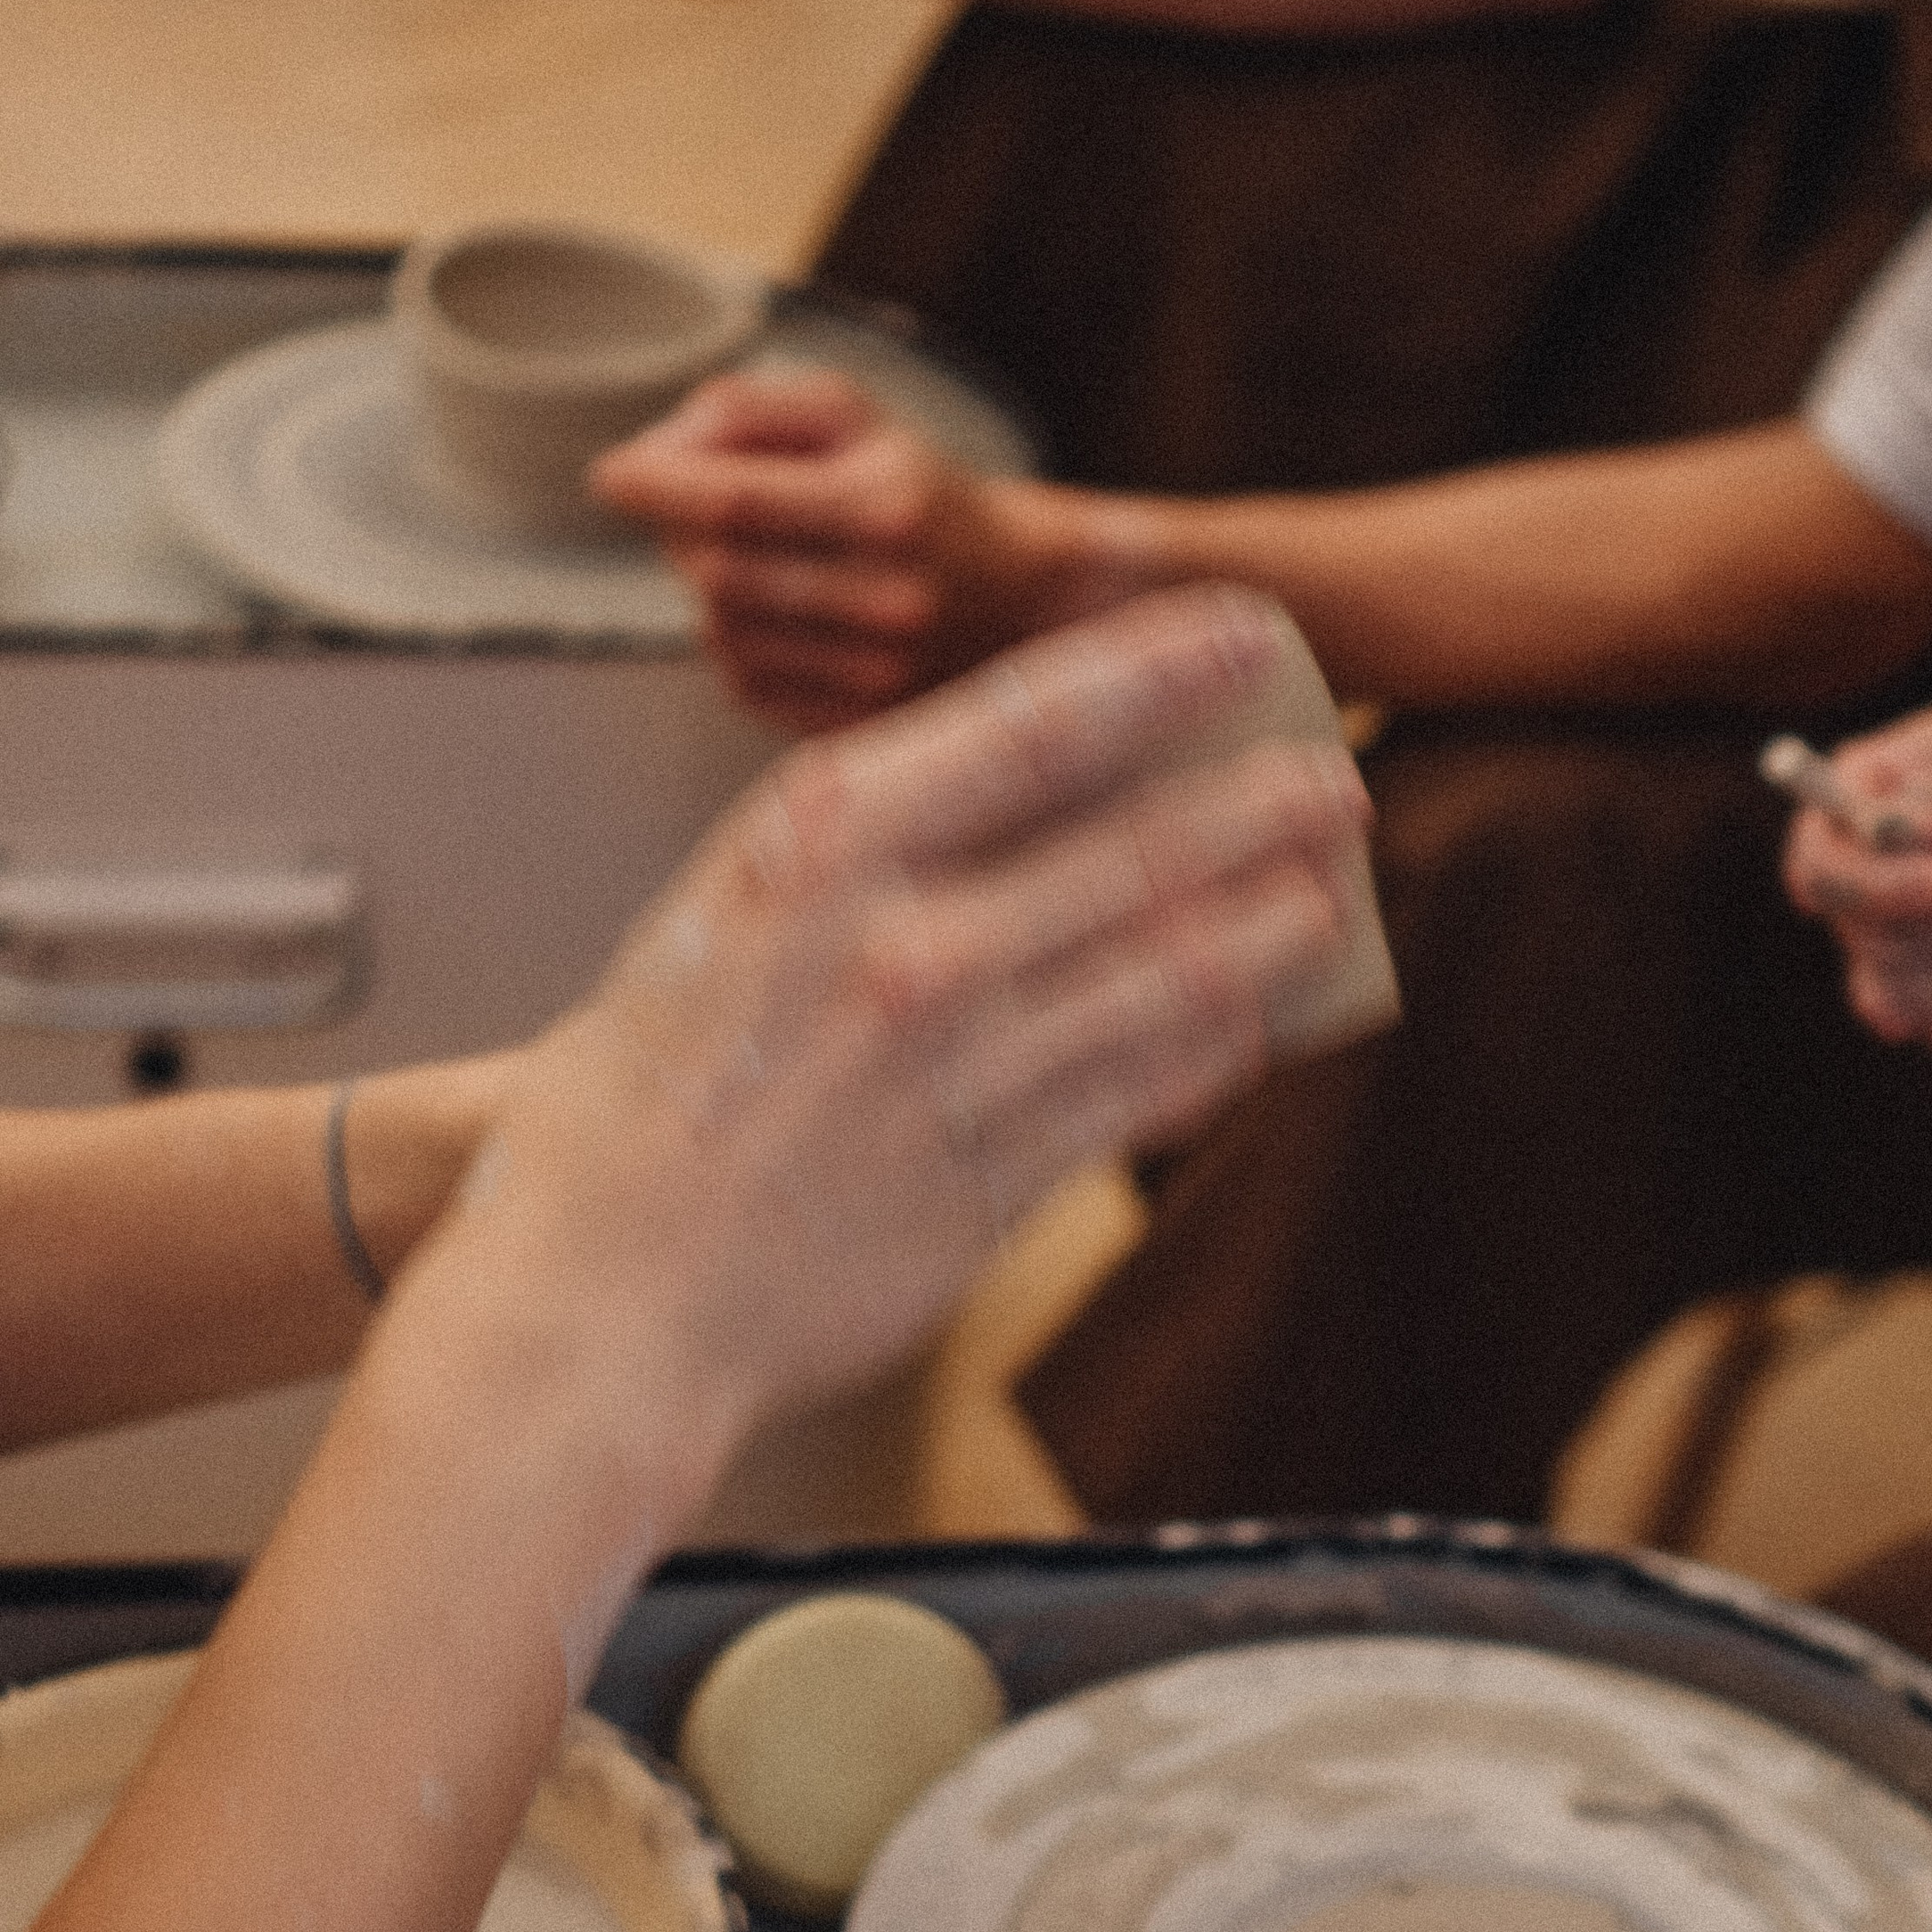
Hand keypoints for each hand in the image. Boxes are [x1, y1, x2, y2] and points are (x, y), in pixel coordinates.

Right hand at [440, 585, 1364, 1521]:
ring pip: (1172, 973)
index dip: (1162, 667)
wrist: (596, 1299)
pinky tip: (1258, 1025)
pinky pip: (1143, 1096)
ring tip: (1333, 894)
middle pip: (1139, 846)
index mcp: (823, 841)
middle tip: (1335, 776)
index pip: (1036, 720)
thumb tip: (998, 802)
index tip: (1242, 632)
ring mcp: (960, 1068)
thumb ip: (857, 859)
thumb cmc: (635, 1108)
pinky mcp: (995, 1183)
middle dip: (1262, 804)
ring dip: (1276, 926)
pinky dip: (1215, 1050)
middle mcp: (906, 942)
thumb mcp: (720, 919)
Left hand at [593, 370, 1126, 730]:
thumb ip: (748, 411)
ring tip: (749, 562)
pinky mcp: (858, 725)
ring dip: (706, 592)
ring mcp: (874, 674)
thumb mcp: (853, 418)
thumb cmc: (916, 491)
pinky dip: (732, 644)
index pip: (738, 500)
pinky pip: (742, 684)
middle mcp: (885, 599)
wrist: (1019, 599)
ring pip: (721, 633)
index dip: (657, 486)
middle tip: (689, 512)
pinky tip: (774, 618)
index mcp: (886, 507)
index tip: (610, 477)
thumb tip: (656, 452)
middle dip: (679, 535)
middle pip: (718, 572)